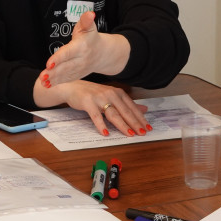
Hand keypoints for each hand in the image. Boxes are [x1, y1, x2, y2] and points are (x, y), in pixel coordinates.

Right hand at [35, 79, 150, 136]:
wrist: (72, 86)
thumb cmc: (93, 93)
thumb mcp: (112, 96)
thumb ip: (127, 104)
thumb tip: (145, 109)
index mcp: (118, 93)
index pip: (132, 107)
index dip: (140, 118)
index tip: (148, 128)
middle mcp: (110, 94)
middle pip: (125, 111)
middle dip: (135, 123)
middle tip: (142, 133)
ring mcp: (99, 98)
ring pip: (113, 113)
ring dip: (122, 125)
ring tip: (129, 134)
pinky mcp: (88, 103)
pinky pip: (96, 116)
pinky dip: (101, 125)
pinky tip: (106, 133)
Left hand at [39, 12, 128, 87]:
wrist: (104, 53)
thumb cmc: (91, 37)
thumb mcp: (89, 27)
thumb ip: (86, 20)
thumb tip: (90, 13)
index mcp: (82, 47)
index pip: (69, 53)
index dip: (59, 58)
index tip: (49, 64)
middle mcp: (82, 59)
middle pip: (66, 66)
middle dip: (54, 72)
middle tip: (42, 76)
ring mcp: (80, 69)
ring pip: (66, 75)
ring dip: (54, 79)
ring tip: (43, 81)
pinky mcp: (78, 74)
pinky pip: (68, 79)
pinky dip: (58, 83)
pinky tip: (47, 85)